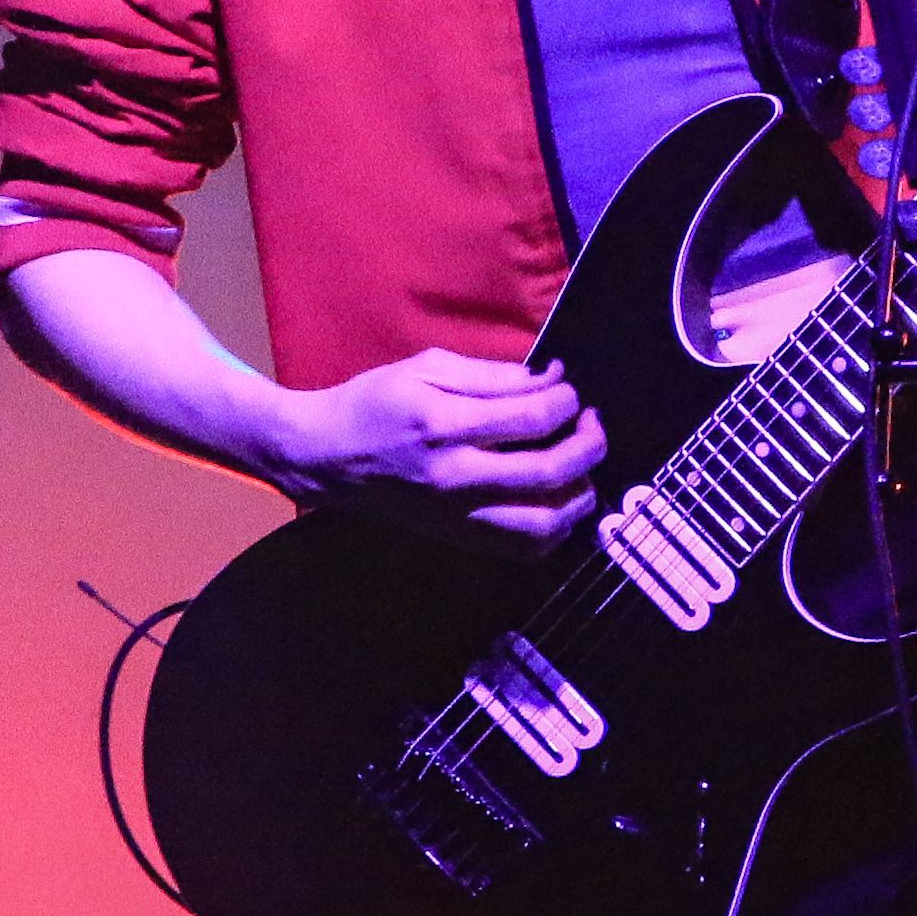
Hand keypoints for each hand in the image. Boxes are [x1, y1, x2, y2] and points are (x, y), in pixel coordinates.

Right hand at [271, 346, 607, 547]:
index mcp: (444, 428)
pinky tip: (556, 498)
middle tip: (590, 423)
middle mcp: (455, 478)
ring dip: (579, 494)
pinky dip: (555, 527)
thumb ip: (491, 375)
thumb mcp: (426, 367)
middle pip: (550, 474)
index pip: (532, 419)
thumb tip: (549, 379)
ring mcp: (459, 516)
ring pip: (545, 525)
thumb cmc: (374, 403)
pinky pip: (524, 548)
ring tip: (579, 465)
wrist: (326, 456)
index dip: (567, 401)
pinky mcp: (460, 537)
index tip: (569, 389)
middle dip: (588, 445)